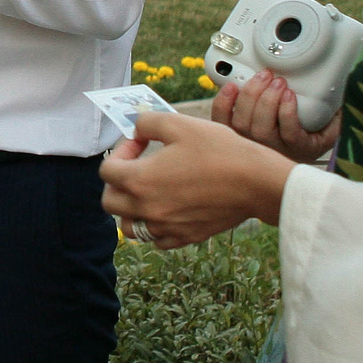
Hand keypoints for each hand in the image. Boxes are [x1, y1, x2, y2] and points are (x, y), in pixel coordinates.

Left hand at [99, 110, 295, 247]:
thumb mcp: (179, 124)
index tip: (140, 143)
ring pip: (130, 227)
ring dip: (130, 209)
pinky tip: (167, 210)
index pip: (107, 171)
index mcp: (139, 181)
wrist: (255, 182)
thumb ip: (147, 123)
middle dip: (116, 182)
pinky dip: (154, 227)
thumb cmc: (218, 151)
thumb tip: (136, 129)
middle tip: (135, 168)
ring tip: (146, 193)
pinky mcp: (185, 237)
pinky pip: (156, 240)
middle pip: (110, 202)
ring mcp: (165, 227)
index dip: (120, 151)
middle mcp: (147, 209)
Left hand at [213, 71, 340, 164]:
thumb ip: (336, 118)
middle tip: (276, 79)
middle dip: (268, 97)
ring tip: (262, 77)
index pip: (290, 133)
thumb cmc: (306, 142)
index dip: (288, 112)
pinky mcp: (230, 136)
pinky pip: (221, 120)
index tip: (291, 92)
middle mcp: (269, 150)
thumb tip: (349, 96)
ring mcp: (247, 144)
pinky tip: (232, 86)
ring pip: (242, 121)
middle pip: (262, 126)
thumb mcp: (327, 134)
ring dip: (250, 94)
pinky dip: (224, 101)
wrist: (283, 166)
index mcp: (296, 149)